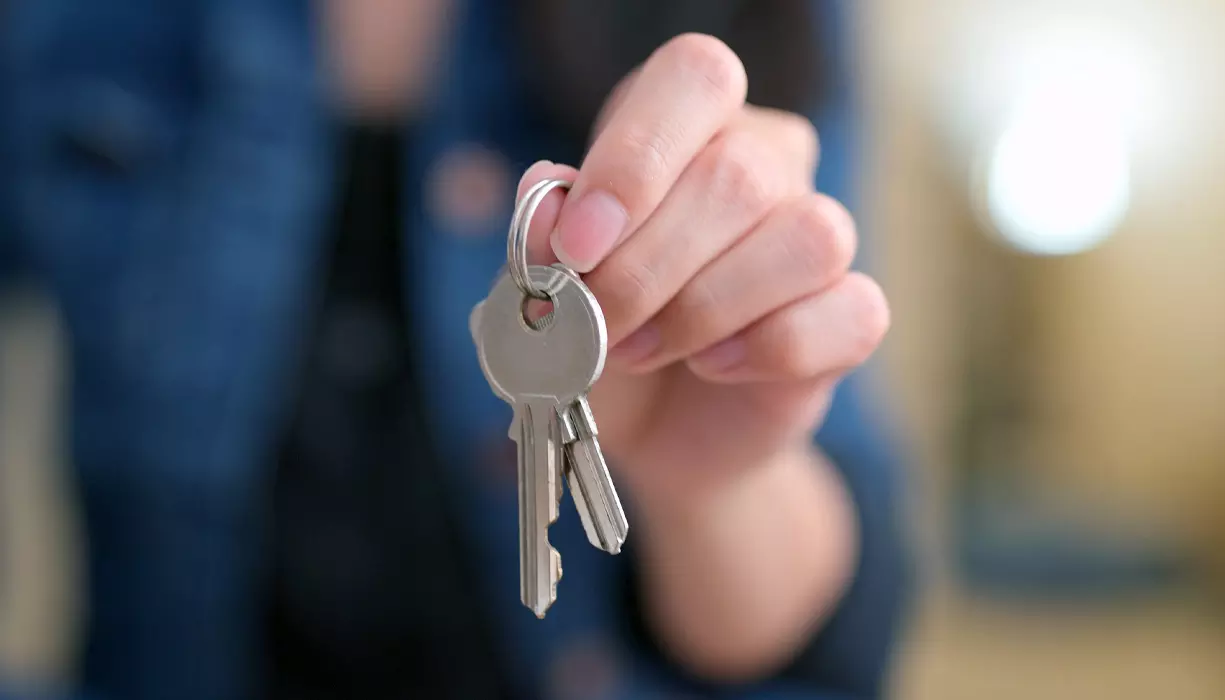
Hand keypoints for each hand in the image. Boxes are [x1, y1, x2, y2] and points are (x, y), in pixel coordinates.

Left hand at [519, 34, 888, 502]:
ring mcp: (818, 234)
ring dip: (703, 310)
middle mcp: (767, 160)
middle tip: (597, 324)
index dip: (635, 157)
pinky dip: (767, 349)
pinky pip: (850, 312)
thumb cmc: (599, 331)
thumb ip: (542, 233)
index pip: (696, 77)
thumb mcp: (549, 285)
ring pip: (806, 237)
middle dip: (645, 270)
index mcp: (688, 123)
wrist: (649, 423)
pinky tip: (713, 367)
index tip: (578, 244)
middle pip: (738, 176)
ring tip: (642, 348)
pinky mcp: (852, 312)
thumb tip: (547, 192)